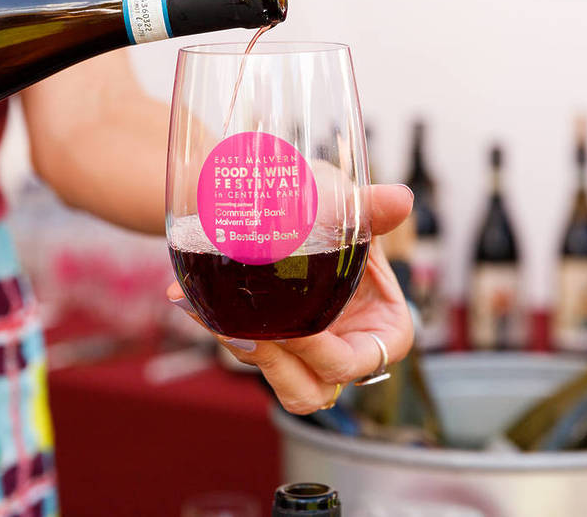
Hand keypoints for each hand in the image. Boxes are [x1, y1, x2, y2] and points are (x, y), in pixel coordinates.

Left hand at [167, 183, 414, 414]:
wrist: (282, 197)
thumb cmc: (325, 205)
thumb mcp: (348, 206)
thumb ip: (371, 210)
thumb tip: (400, 198)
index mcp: (383, 329)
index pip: (355, 361)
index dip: (323, 353)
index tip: (292, 329)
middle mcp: (346, 347)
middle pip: (312, 388)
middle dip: (274, 361)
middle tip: (243, 329)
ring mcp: (308, 351)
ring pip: (275, 378)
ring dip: (241, 349)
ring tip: (207, 308)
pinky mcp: (272, 343)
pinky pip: (245, 352)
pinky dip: (216, 325)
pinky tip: (186, 294)